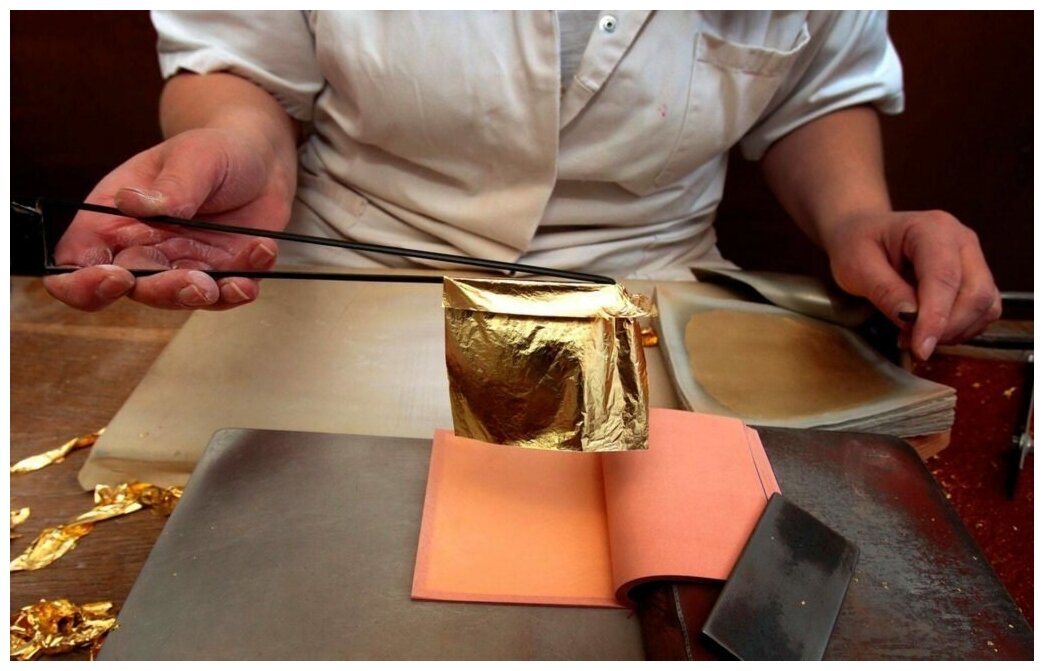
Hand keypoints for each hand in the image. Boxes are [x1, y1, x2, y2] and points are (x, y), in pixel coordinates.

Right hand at [42, 127, 294, 310]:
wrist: (260, 158)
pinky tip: (262, 253)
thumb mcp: (192, 157)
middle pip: (135, 289)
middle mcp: (144, 249)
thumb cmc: (213, 151)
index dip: (84, 282)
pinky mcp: (222, 274)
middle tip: (197, 282)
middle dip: (164, 292)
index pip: (78, 262)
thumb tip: (132, 203)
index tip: (115, 277)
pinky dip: (244, 285)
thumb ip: (170, 186)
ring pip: (181, 299)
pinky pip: (227, 293)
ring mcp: (184, 265)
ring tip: (234, 282)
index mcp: (114, 218)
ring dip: (205, 296)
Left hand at [823, 210, 1001, 359]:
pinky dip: (960, 329)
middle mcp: (961, 241)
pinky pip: (983, 312)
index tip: (921, 348)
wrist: (862, 233)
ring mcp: (972, 258)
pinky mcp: (974, 278)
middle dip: (947, 328)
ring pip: (985, 306)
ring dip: (954, 331)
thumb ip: (885, 292)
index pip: (944, 277)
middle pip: (976, 293)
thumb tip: (912, 318)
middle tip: (910, 342)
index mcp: (932, 229)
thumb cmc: (857, 244)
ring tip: (912, 335)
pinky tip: (929, 330)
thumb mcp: (857, 267)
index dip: (936, 317)